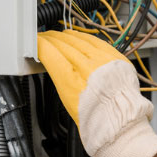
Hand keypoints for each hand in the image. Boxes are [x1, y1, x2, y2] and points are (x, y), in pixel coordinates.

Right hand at [37, 30, 156, 156]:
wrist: (120, 121)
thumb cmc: (94, 117)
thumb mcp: (67, 98)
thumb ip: (60, 75)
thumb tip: (52, 60)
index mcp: (72, 81)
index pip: (51, 53)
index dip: (41, 45)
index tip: (36, 43)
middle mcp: (88, 67)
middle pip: (64, 44)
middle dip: (52, 39)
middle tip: (44, 38)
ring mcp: (103, 60)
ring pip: (80, 39)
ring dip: (67, 36)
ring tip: (59, 35)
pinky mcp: (115, 57)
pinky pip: (97, 41)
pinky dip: (84, 37)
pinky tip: (79, 36)